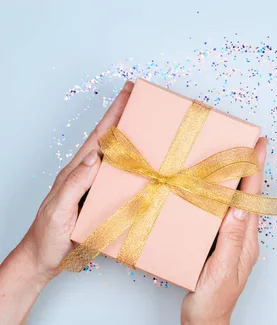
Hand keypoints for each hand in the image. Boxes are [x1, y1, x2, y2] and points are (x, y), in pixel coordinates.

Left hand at [0, 81, 133, 323]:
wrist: (44, 259)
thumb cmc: (48, 236)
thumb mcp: (59, 209)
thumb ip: (74, 184)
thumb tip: (94, 157)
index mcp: (76, 171)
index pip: (99, 137)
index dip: (113, 114)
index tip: (128, 93)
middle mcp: (87, 174)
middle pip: (109, 139)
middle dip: (124, 116)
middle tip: (141, 98)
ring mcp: (95, 185)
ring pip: (117, 156)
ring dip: (132, 138)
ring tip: (149, 123)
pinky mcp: (102, 199)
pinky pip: (121, 177)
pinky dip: (134, 164)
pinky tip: (145, 164)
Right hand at [181, 138, 266, 324]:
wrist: (204, 322)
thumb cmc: (213, 301)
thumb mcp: (222, 269)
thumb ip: (232, 239)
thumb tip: (241, 208)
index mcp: (246, 241)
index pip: (252, 198)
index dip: (255, 169)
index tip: (259, 145)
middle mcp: (241, 237)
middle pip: (247, 196)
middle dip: (249, 168)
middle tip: (247, 143)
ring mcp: (231, 241)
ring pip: (235, 203)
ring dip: (235, 180)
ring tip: (231, 158)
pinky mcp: (218, 245)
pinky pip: (222, 215)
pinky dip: (219, 198)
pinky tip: (210, 192)